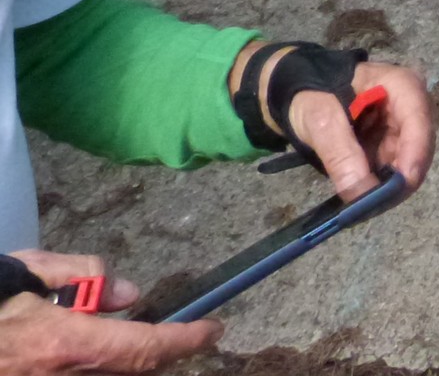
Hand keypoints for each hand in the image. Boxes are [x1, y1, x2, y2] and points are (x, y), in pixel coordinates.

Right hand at [0, 251, 218, 374]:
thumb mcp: (27, 270)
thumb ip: (82, 277)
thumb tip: (126, 292)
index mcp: (66, 344)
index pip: (143, 348)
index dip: (185, 341)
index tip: (214, 330)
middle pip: (130, 371)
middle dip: (158, 354)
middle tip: (181, 334)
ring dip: (124, 359)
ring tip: (138, 340)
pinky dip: (97, 364)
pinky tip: (90, 347)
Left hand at [285, 61, 435, 202]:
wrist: (302, 93)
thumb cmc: (313, 94)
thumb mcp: (320, 119)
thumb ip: (340, 153)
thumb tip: (360, 194)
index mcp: (402, 86)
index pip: (419, 121)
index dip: (414, 155)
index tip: (398, 187)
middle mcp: (413, 106)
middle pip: (420, 146)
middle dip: (401, 178)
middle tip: (374, 205)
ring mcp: (405, 126)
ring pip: (410, 162)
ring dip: (390, 185)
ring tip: (363, 205)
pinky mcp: (394, 143)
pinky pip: (396, 169)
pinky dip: (381, 184)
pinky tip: (364, 195)